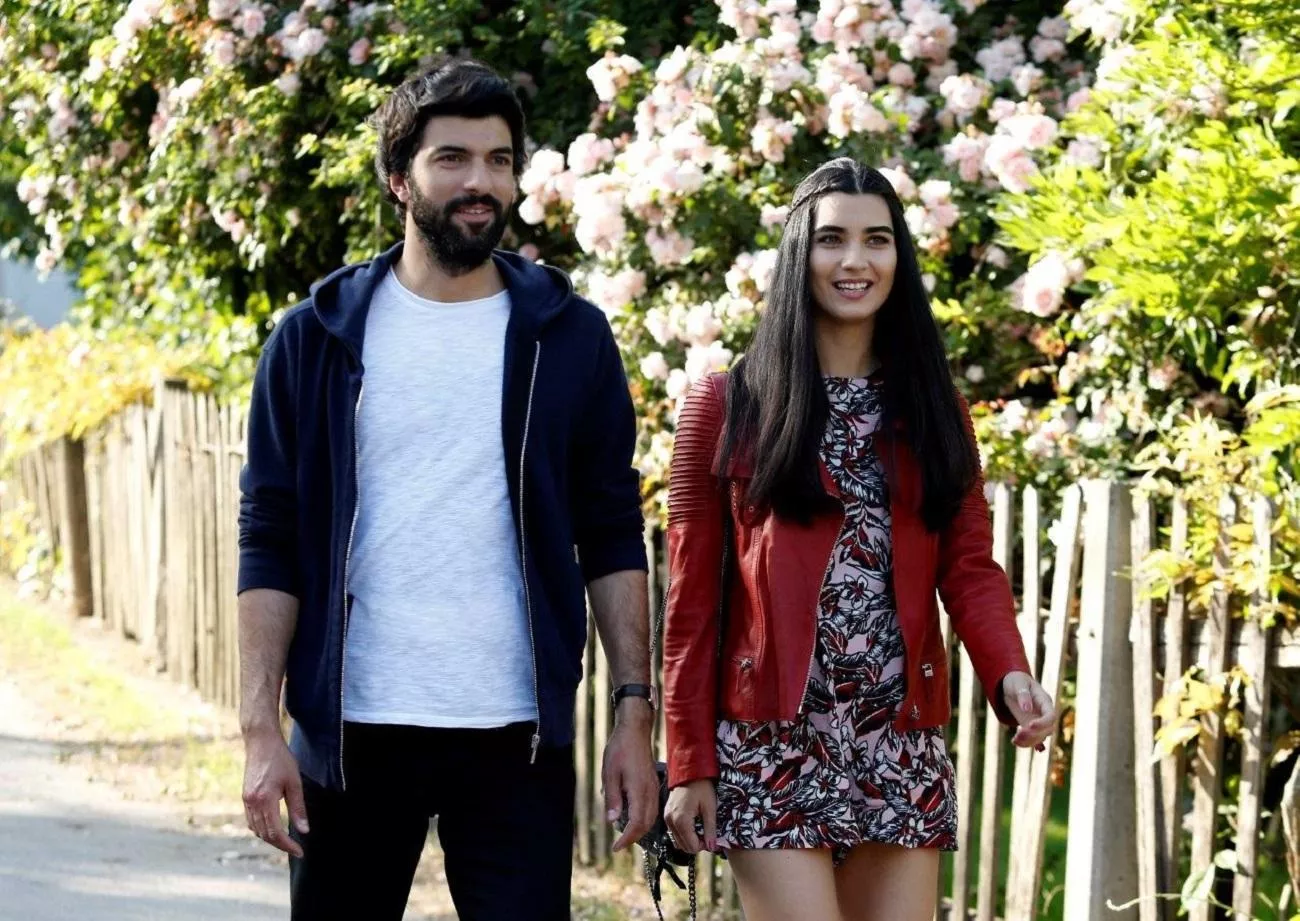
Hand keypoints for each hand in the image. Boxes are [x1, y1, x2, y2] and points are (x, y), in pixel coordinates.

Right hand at [242, 729, 307, 856]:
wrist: (261, 742)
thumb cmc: (280, 759)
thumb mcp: (294, 782)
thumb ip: (298, 808)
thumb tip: (304, 830)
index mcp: (264, 801)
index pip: (275, 833)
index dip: (288, 845)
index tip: (300, 852)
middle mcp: (252, 803)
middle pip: (264, 834)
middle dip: (280, 845)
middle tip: (296, 849)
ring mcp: (246, 800)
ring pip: (256, 829)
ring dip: (270, 838)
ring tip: (286, 841)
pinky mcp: (245, 797)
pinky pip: (251, 820)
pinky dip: (262, 828)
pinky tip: (273, 827)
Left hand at [601, 701, 657, 851]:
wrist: (635, 730)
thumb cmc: (620, 749)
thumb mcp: (610, 773)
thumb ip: (612, 798)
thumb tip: (612, 821)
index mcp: (639, 790)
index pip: (636, 823)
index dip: (627, 839)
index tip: (616, 848)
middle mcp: (649, 792)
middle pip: (646, 824)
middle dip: (634, 838)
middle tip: (619, 845)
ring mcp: (653, 787)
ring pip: (651, 817)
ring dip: (640, 830)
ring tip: (625, 836)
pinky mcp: (652, 783)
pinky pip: (652, 808)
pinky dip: (644, 819)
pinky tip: (633, 818)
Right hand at [665, 779, 716, 854]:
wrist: (689, 771)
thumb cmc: (701, 787)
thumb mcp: (710, 808)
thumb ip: (710, 829)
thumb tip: (712, 847)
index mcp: (681, 820)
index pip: (692, 846)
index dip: (704, 846)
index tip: (711, 838)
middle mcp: (671, 821)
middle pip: (684, 846)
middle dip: (697, 844)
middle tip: (707, 834)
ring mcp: (667, 818)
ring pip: (678, 841)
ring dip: (690, 840)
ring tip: (700, 828)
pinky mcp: (667, 814)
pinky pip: (674, 832)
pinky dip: (684, 833)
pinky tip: (693, 824)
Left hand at [1002, 671, 1056, 749]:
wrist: (1012, 685)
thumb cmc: (1017, 681)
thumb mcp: (1018, 684)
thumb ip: (1023, 695)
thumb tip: (1027, 708)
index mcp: (1045, 701)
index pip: (1051, 716)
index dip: (1043, 723)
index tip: (1029, 725)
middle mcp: (1044, 714)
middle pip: (1047, 730)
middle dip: (1034, 735)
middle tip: (1018, 734)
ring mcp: (1038, 722)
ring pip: (1040, 737)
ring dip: (1028, 741)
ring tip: (1015, 740)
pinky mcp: (1029, 728)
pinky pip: (1031, 739)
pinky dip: (1024, 743)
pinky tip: (1014, 742)